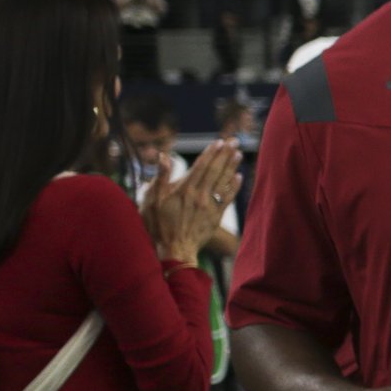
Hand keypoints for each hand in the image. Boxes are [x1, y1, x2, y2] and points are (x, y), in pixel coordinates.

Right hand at [143, 145, 237, 264]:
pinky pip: (227, 198)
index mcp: (184, 189)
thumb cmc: (158, 225)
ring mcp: (209, 206)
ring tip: (238, 154)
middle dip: (224, 154)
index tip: (219, 142)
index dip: (211, 153)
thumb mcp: (151, 200)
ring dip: (231, 166)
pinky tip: (239, 177)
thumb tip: (163, 156)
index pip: (201, 166)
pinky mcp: (215, 216)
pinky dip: (233, 186)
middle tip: (234, 141)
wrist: (174, 250)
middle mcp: (199, 195)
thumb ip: (160, 178)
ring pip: (222, 182)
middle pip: (215, 170)